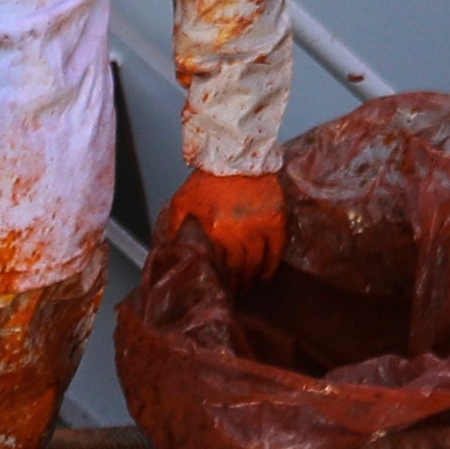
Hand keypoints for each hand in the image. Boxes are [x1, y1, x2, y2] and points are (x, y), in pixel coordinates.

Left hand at [164, 169, 286, 282]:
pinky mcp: (277, 219)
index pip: (216, 267)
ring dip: (251, 280)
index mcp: (212, 230)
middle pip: (238, 269)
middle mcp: (237, 232)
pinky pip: (277, 252)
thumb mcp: (181, 203)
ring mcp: (259, 227)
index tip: (216, 289)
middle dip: (234, 284)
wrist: (235, 155)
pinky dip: (271, 267)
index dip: (217, 281)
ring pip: (256, 264)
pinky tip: (265, 277)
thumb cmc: (207, 179)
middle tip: (231, 293)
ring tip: (245, 287)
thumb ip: (176, 231)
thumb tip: (171, 255)